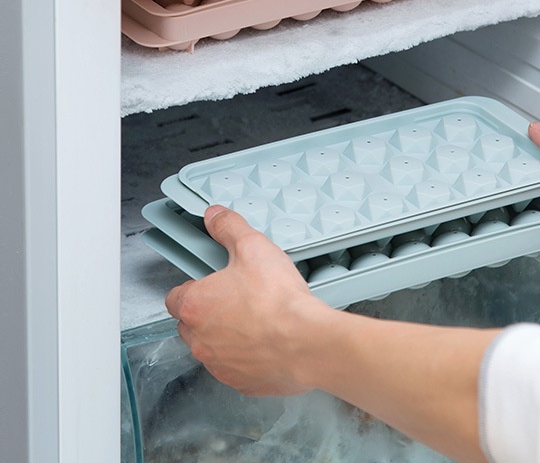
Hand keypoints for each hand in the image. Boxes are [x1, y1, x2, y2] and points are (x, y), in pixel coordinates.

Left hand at [165, 205, 331, 396]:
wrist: (306, 342)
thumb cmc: (277, 299)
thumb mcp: (253, 247)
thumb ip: (229, 227)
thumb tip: (214, 215)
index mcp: (195, 305)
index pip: (176, 296)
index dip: (194, 286)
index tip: (214, 281)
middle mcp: (199, 339)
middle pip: (192, 323)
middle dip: (211, 311)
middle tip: (240, 296)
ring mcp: (218, 365)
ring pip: (213, 347)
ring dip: (228, 334)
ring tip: (259, 318)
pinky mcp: (240, 382)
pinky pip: (236, 367)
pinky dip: (247, 356)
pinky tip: (269, 340)